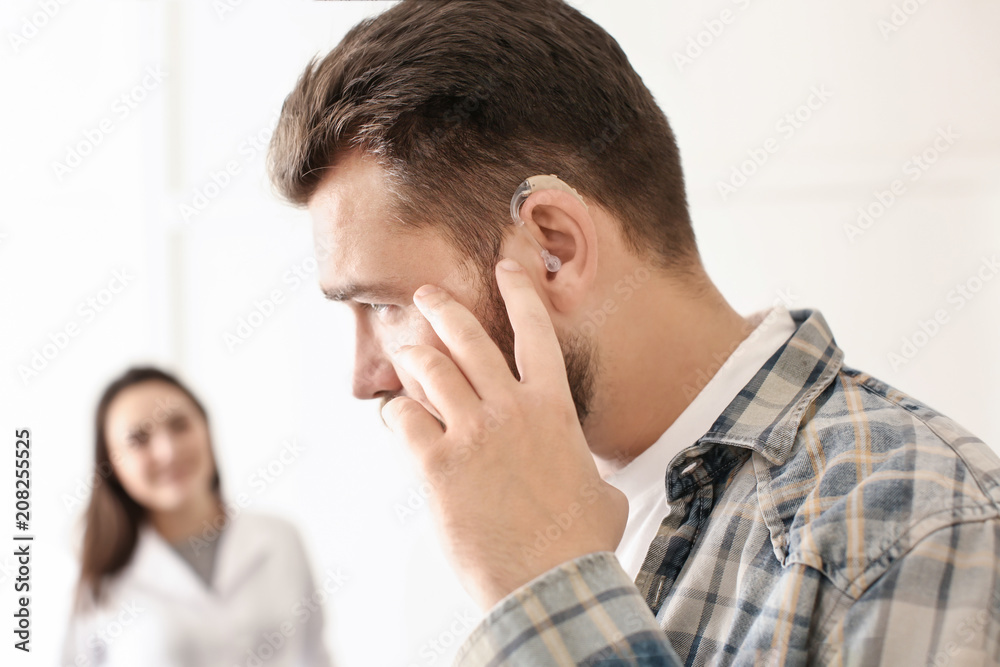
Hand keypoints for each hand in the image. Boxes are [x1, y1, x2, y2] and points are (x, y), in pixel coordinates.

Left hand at [381, 257, 627, 609]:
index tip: (505, 267)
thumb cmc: (579, 543)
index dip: (519, 292)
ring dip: (412, 354)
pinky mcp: (438, 463)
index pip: (535, 332)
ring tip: (402, 350)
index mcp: (553, 408)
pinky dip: (395, 413)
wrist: (551, 581)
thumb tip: (596, 485)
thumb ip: (589, 473)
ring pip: (430, 369)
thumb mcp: (602, 494)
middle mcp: (511, 409)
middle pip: (468, 338)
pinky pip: (403, 419)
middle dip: (442, 307)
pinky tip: (396, 418)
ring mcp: (472, 432)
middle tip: (425, 294)